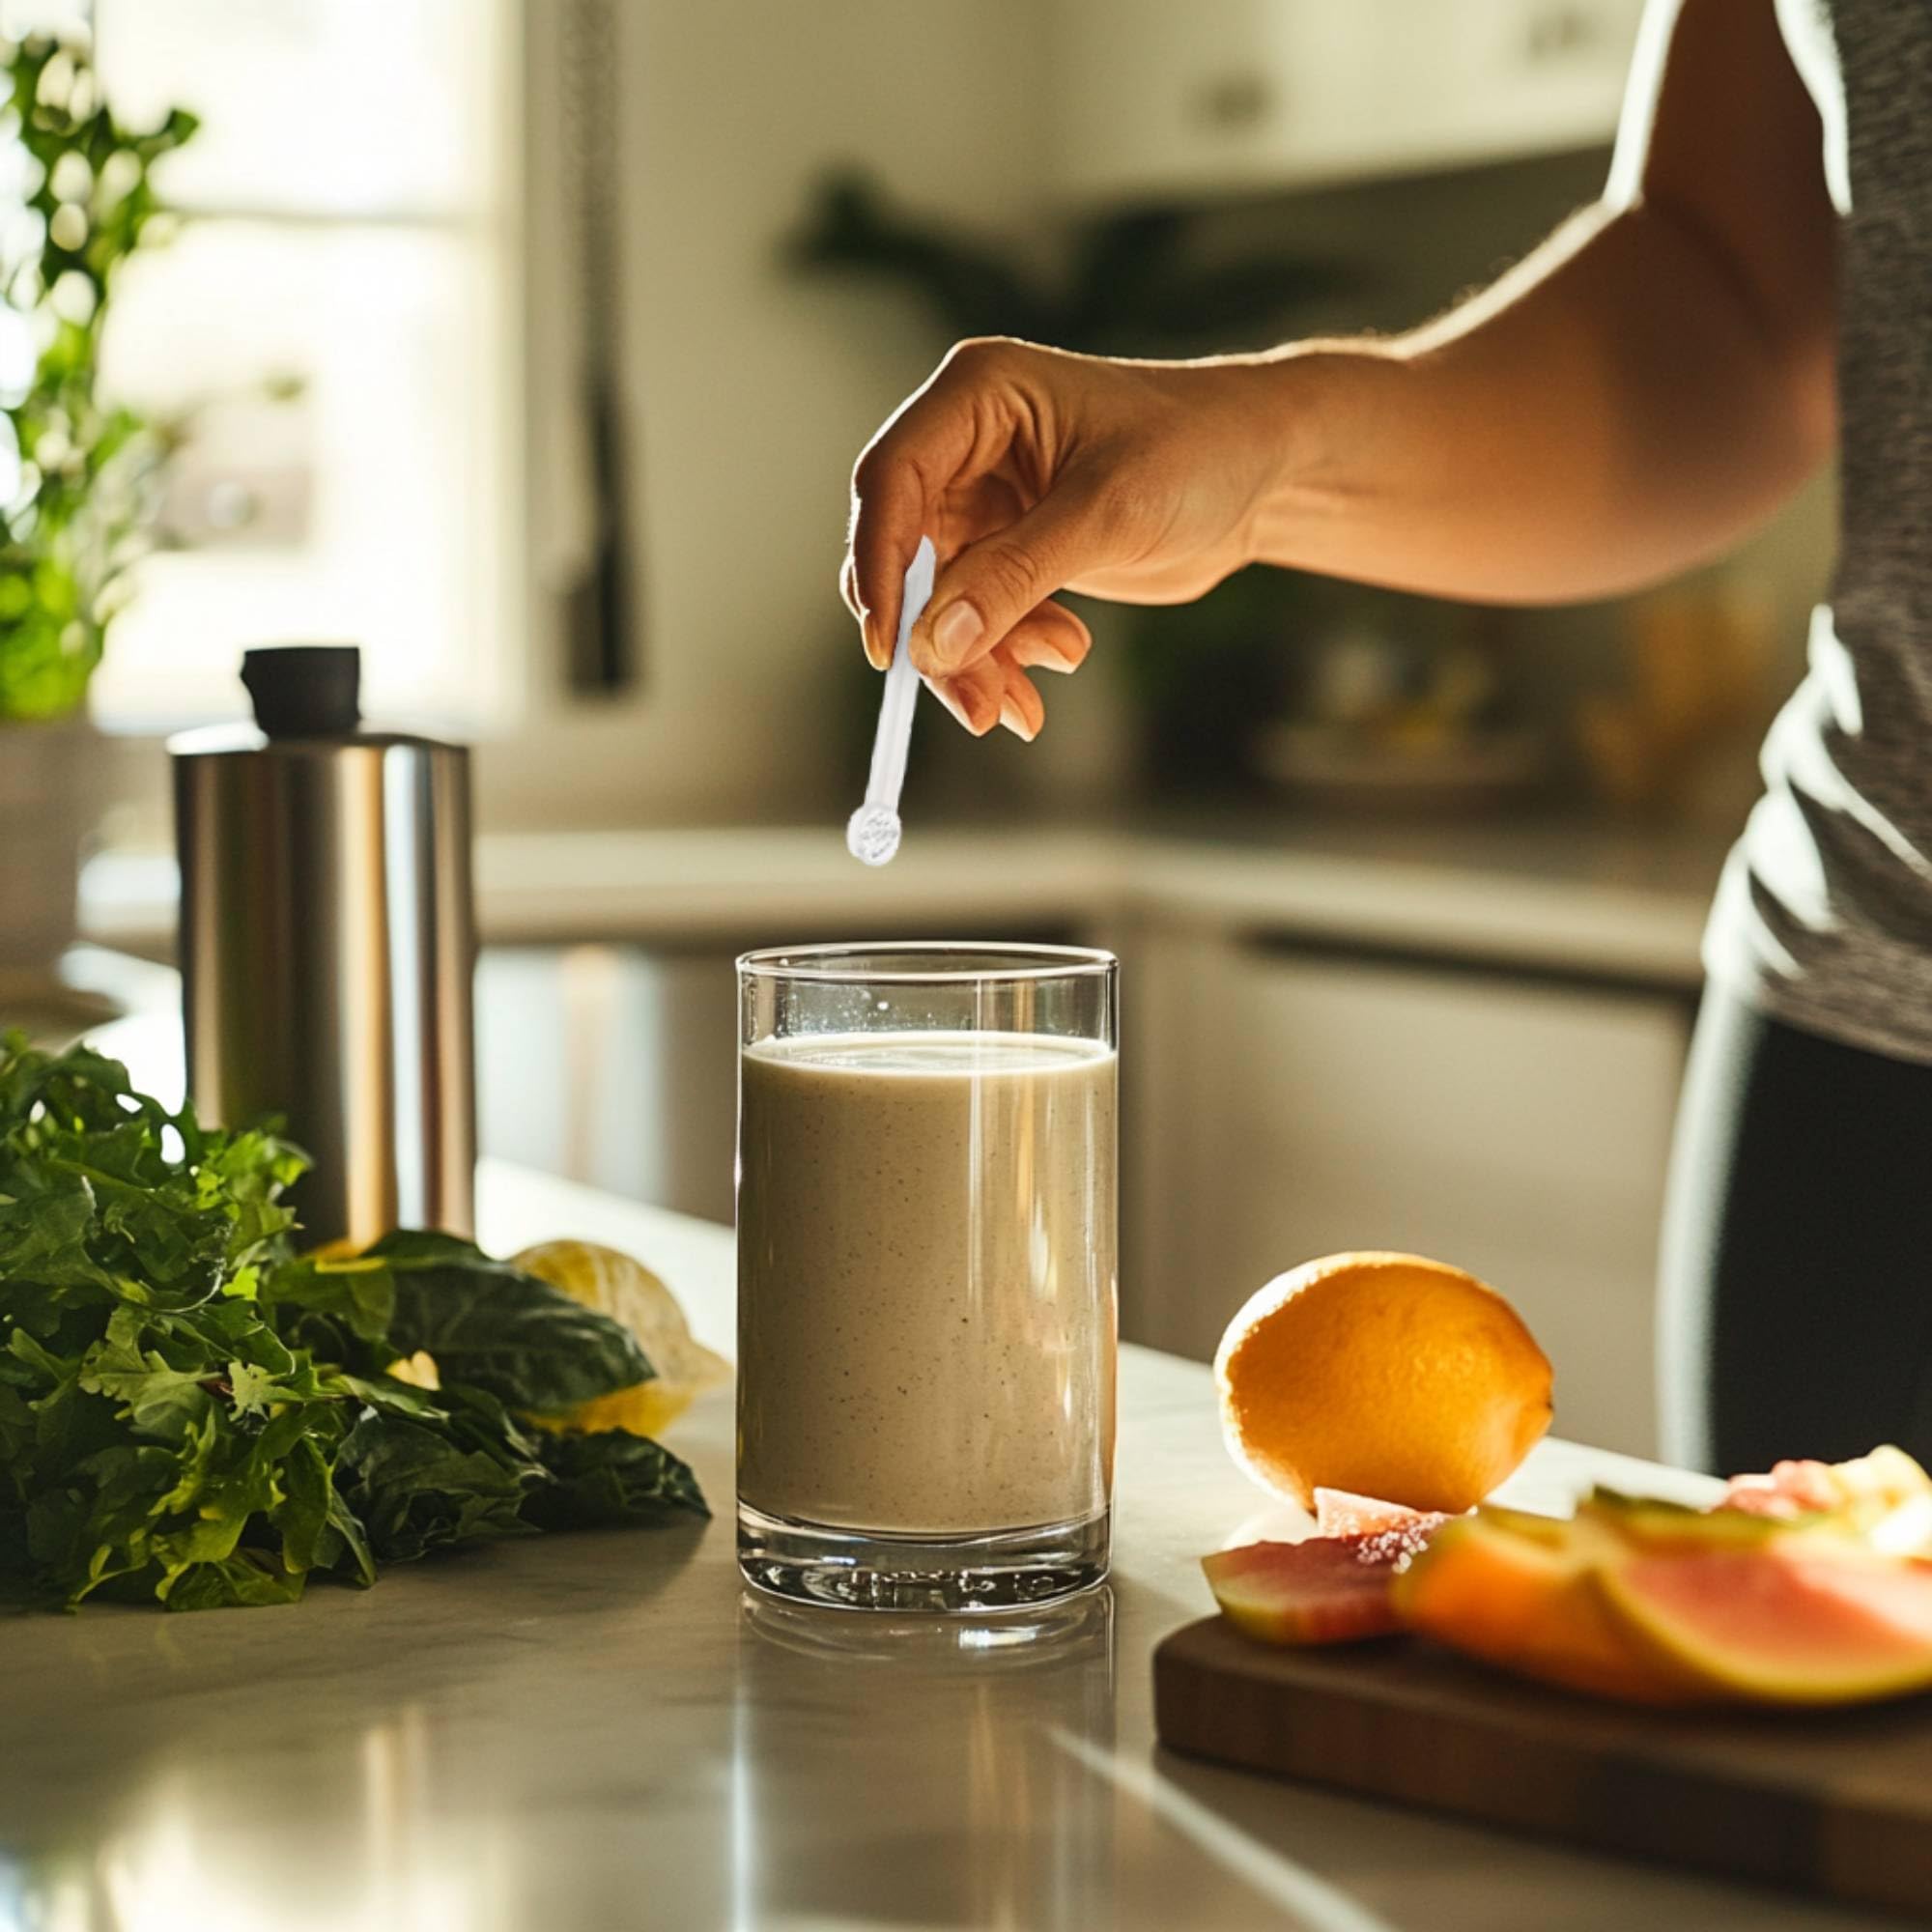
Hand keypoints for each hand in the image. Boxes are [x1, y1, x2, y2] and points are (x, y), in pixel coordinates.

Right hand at [842, 338, 1286, 737]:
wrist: (1263, 472)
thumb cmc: (1199, 451)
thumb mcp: (1108, 513)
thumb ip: (1016, 576)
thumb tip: (935, 642)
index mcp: (976, 395)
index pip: (890, 480)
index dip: (878, 565)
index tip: (890, 647)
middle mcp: (965, 444)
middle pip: (904, 553)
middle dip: (936, 637)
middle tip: (976, 707)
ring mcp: (985, 499)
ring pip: (938, 598)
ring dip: (976, 659)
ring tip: (1024, 707)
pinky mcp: (1009, 547)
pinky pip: (977, 614)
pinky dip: (1005, 655)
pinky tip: (1056, 664)